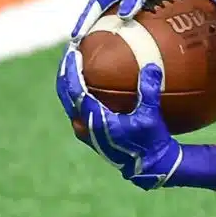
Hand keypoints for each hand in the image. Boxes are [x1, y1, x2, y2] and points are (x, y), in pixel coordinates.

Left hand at [56, 52, 203, 189]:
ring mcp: (84, 130)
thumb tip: (150, 65)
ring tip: (74, 64)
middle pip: (65, 94)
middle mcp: (83, 126)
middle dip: (65, 72)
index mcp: (94, 120)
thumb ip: (149, 90)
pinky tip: (87, 82)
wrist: (148, 165)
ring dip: (70, 82)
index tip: (73, 51)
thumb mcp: (151, 115)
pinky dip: (78, 92)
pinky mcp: (89, 132)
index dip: (72, 70)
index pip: (75, 91)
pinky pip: (77, 107)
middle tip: (69, 52)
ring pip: (69, 102)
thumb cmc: (150, 140)